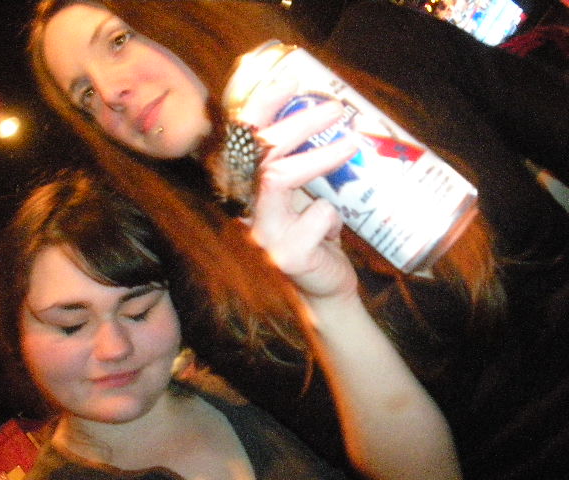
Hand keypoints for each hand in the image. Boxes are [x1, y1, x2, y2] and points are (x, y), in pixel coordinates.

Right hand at [244, 100, 360, 300]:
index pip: (242, 141)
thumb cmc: (316, 232)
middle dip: (298, 123)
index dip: (260, 107)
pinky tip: (334, 231)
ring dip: (319, 158)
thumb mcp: (305, 194)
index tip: (289, 82)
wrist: (324, 286)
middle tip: (335, 109)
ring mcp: (263, 233)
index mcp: (249, 189)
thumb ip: (304, 165)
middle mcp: (246, 208)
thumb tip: (331, 115)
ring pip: (280, 178)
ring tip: (351, 144)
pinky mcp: (287, 255)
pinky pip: (317, 216)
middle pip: (260, 153)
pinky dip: (334, 215)